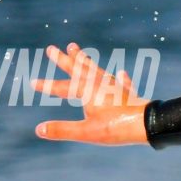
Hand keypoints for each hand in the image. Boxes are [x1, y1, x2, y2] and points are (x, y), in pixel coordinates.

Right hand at [30, 42, 146, 144]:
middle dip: (64, 59)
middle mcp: (100, 83)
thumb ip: (62, 130)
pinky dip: (118, 78)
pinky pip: (121, 82)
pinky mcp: (128, 93)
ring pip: (96, 69)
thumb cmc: (116, 128)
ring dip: (85, 60)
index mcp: (87, 90)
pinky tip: (120, 74)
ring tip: (77, 49)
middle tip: (52, 48)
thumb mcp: (86, 132)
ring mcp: (115, 86)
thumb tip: (38, 129)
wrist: (147, 124)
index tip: (33, 82)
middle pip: (78, 68)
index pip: (62, 87)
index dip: (47, 86)